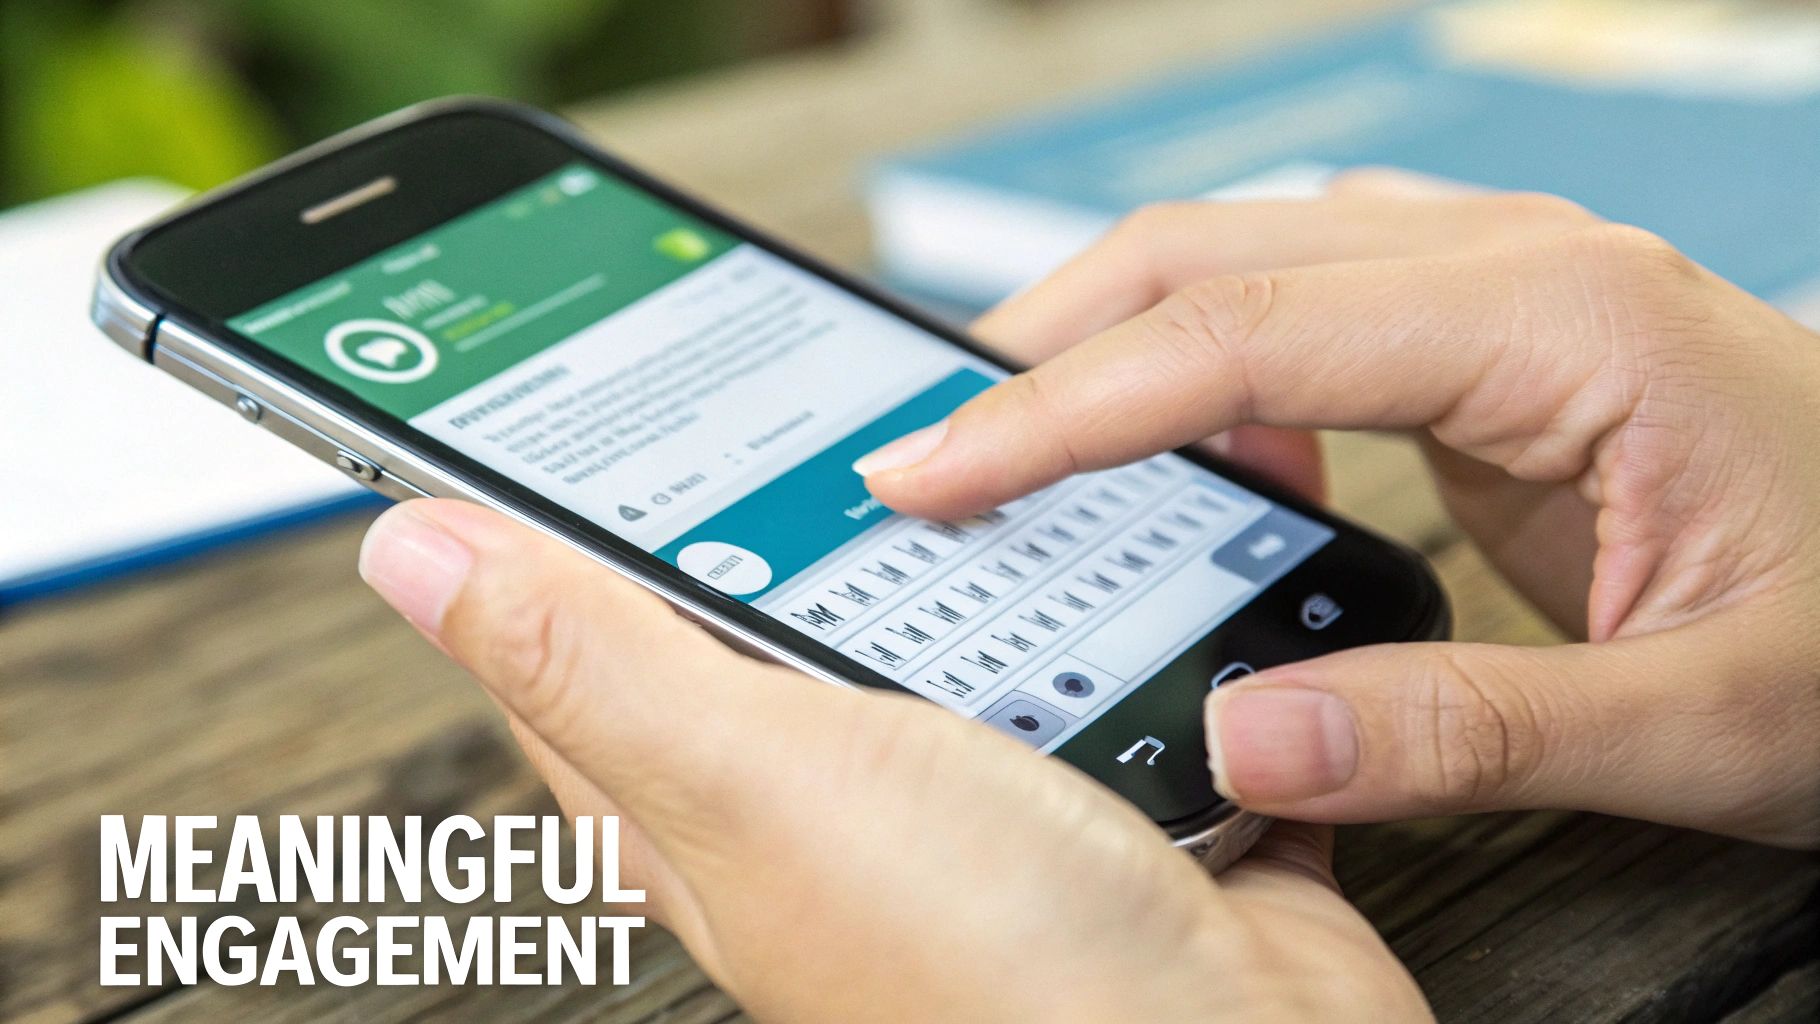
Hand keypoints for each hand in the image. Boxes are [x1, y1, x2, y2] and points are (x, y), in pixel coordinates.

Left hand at [358, 499, 1429, 1021]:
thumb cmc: (992, 983)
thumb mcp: (758, 781)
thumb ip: (597, 659)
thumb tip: (414, 553)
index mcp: (702, 796)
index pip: (579, 628)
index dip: (552, 508)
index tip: (568, 394)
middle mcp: (824, 792)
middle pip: (767, 596)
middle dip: (794, 487)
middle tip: (806, 372)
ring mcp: (966, 783)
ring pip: (936, 603)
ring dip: (966, 526)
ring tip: (982, 425)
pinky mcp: (1096, 776)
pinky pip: (1081, 641)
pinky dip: (1099, 580)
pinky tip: (1112, 525)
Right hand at [859, 170, 1819, 848]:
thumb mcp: (1704, 718)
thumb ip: (1470, 732)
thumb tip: (1249, 736)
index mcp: (1564, 322)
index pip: (1243, 332)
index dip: (1063, 406)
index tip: (937, 471)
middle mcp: (1515, 266)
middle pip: (1207, 252)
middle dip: (1042, 349)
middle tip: (929, 456)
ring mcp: (1496, 282)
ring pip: (1236, 260)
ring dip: (1108, 345)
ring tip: (1016, 456)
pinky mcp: (1481, 331)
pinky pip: (1291, 307)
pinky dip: (1194, 370)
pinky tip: (1183, 461)